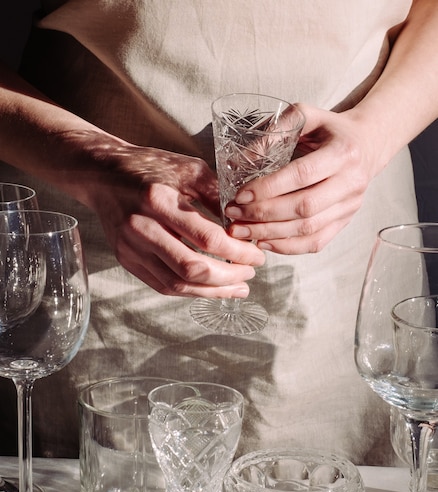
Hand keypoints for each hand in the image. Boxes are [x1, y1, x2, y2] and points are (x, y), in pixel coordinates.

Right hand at [78, 136, 265, 296]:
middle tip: (250, 274)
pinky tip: (211, 288)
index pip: (207, 238)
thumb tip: (245, 224)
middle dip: (228, 277)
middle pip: (192, 268)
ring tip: (237, 288)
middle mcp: (142, 228)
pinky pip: (163, 285)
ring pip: (177, 283)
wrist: (102, 175)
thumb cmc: (148, 168)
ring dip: (212, 291)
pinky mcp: (127, 260)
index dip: (237, 252)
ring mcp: (131, 248)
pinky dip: (190, 290)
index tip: (257, 255)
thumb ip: (217, 195)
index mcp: (159, 200)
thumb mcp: (187, 168)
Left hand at [224, 103, 378, 253]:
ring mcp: (350, 206)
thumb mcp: (306, 116)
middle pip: (304, 207)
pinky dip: (286, 247)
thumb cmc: (330, 129)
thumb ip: (274, 133)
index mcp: (342, 152)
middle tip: (234, 215)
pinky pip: (314, 243)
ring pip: (308, 229)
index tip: (240, 194)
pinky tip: (263, 242)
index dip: (269, 188)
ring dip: (270, 233)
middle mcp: (351, 182)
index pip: (302, 175)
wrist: (367, 144)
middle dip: (264, 214)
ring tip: (241, 231)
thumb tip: (239, 161)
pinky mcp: (344, 222)